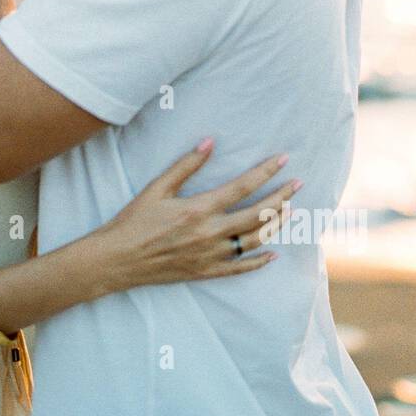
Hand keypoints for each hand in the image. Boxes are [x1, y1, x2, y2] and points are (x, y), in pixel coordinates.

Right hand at [101, 143, 301, 290]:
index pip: (242, 188)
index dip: (265, 172)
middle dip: (281, 197)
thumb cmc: (134, 221)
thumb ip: (185, 166)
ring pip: (254, 241)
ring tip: (289, 211)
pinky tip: (273, 254)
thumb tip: (209, 143)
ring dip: (275, 225)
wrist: (117, 259)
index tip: (283, 160)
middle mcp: (210, 233)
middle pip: (257, 215)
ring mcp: (210, 255)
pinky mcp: (205, 272)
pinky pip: (240, 268)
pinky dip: (259, 262)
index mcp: (199, 209)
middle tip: (298, 184)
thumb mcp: (157, 188)